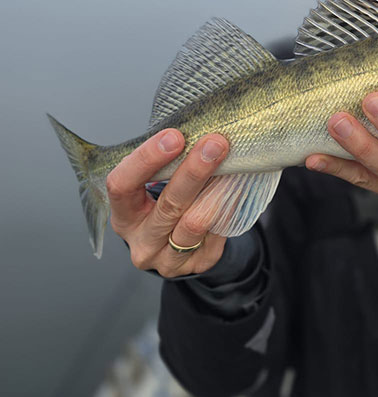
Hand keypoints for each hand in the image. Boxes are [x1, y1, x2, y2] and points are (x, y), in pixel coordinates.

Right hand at [107, 129, 229, 277]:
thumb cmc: (165, 204)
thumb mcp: (153, 187)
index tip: (174, 136)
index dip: (146, 160)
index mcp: (123, 215)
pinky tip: (236, 185)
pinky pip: (217, 231)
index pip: (122, 186)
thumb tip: (195, 130)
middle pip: (167, 205)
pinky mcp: (198, 265)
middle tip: (215, 144)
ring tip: (232, 162)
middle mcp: (142, 241)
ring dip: (216, 190)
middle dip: (193, 171)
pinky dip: (227, 205)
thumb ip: (165, 165)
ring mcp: (168, 259)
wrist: (181, 246)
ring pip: (195, 223)